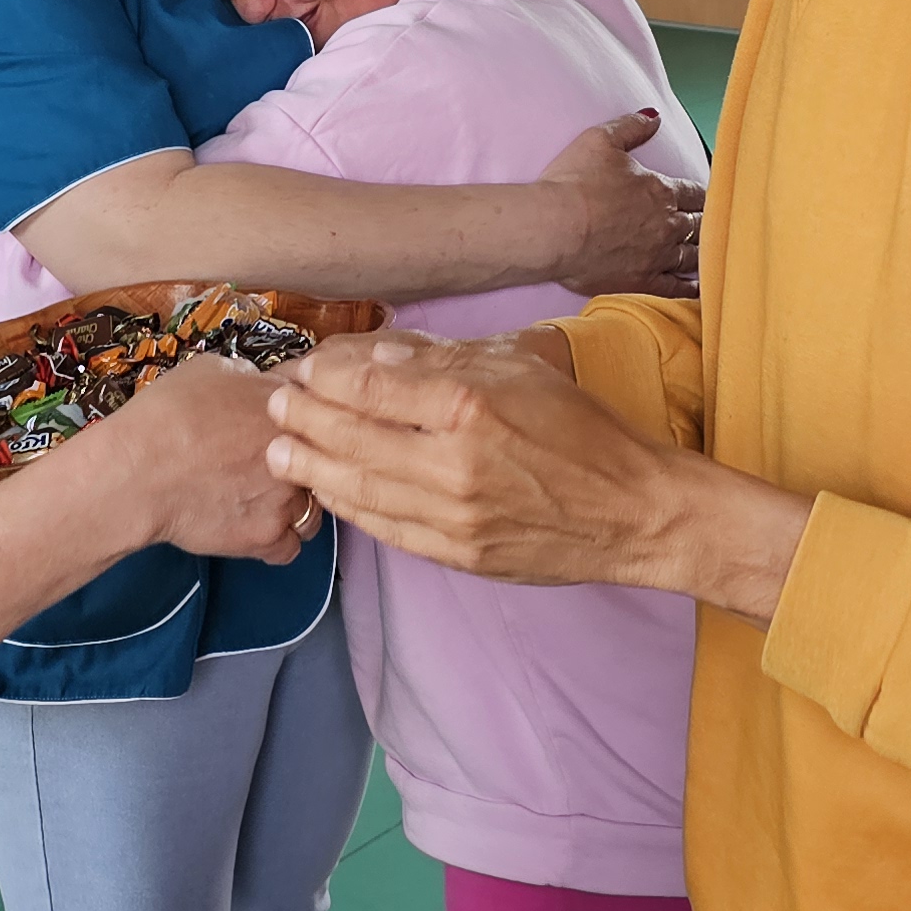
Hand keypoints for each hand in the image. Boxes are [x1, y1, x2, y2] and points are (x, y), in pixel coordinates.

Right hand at [89, 356, 315, 563]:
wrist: (137, 471)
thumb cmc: (163, 416)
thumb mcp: (209, 369)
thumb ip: (249, 378)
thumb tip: (257, 384)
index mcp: (289, 404)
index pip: (323, 403)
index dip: (305, 413)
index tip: (288, 420)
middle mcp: (300, 449)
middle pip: (326, 459)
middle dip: (307, 461)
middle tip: (271, 464)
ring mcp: (289, 496)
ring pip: (315, 508)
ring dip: (295, 504)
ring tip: (260, 499)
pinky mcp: (269, 536)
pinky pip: (291, 546)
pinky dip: (274, 540)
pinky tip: (250, 525)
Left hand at [264, 332, 807, 616]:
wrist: (634, 512)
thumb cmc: (584, 432)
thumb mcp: (523, 370)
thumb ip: (449, 360)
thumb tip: (382, 356)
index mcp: (471, 405)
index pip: (372, 386)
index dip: (328, 377)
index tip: (306, 370)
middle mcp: (454, 463)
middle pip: (353, 437)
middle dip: (304, 420)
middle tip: (276, 407)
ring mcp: (453, 516)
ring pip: (359, 488)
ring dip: (312, 468)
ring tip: (280, 453)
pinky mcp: (458, 554)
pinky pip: (386, 529)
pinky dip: (350, 508)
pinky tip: (329, 492)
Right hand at [535, 113, 703, 298]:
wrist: (554, 228)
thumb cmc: (573, 183)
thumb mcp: (600, 140)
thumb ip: (631, 127)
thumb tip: (654, 117)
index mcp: (662, 190)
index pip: (696, 192)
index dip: (702, 194)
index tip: (704, 197)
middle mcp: (667, 225)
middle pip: (700, 225)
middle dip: (706, 223)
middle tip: (711, 226)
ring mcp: (657, 257)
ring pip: (694, 257)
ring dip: (702, 253)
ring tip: (708, 254)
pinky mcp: (642, 283)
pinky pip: (677, 289)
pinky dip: (690, 288)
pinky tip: (698, 288)